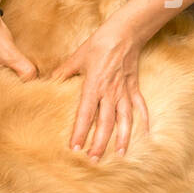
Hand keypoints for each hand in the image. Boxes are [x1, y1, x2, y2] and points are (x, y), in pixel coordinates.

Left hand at [49, 21, 148, 160]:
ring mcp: (124, 91)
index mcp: (94, 85)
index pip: (85, 114)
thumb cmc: (99, 44)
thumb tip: (47, 82)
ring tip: (120, 154)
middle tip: (94, 159)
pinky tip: (146, 135)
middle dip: (100, 143)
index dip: (80, 132)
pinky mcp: (134, 87)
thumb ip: (63, 73)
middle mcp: (110, 92)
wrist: (124, 32)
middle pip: (105, 123)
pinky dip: (144, 121)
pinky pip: (140, 107)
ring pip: (124, 119)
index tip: (75, 148)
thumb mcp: (76, 57)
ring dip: (122, 138)